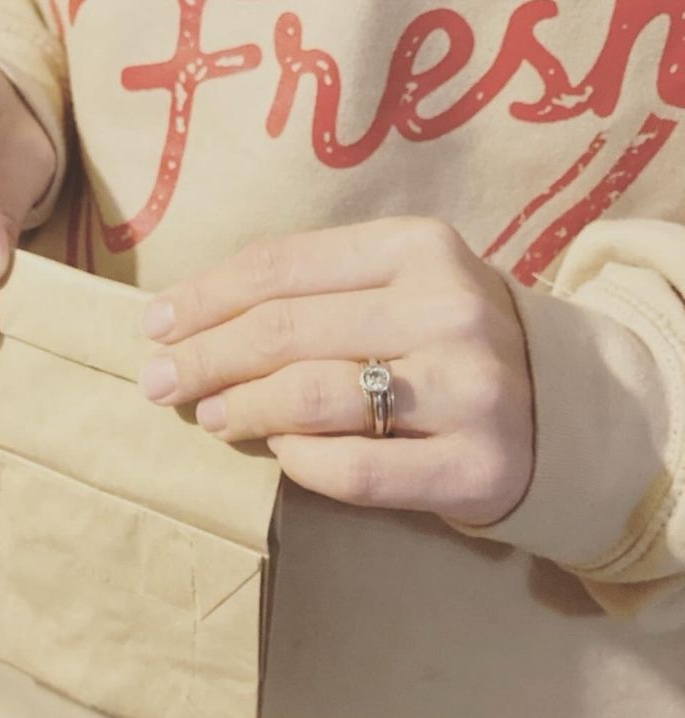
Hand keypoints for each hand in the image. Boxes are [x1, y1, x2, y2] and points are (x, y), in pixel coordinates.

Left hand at [137, 218, 534, 526]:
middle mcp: (447, 308)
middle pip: (283, 331)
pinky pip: (354, 469)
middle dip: (203, 358)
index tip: (155, 325)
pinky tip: (280, 453)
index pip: (280, 267)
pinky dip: (300, 462)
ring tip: (211, 417)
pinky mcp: (476, 465)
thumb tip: (191, 319)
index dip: (204, 299)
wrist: (561, 405)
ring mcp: (469, 389)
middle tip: (157, 382)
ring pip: (311, 397)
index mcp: (418, 247)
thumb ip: (311, 290)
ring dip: (242, 408)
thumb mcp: (395, 285)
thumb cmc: (445, 339)